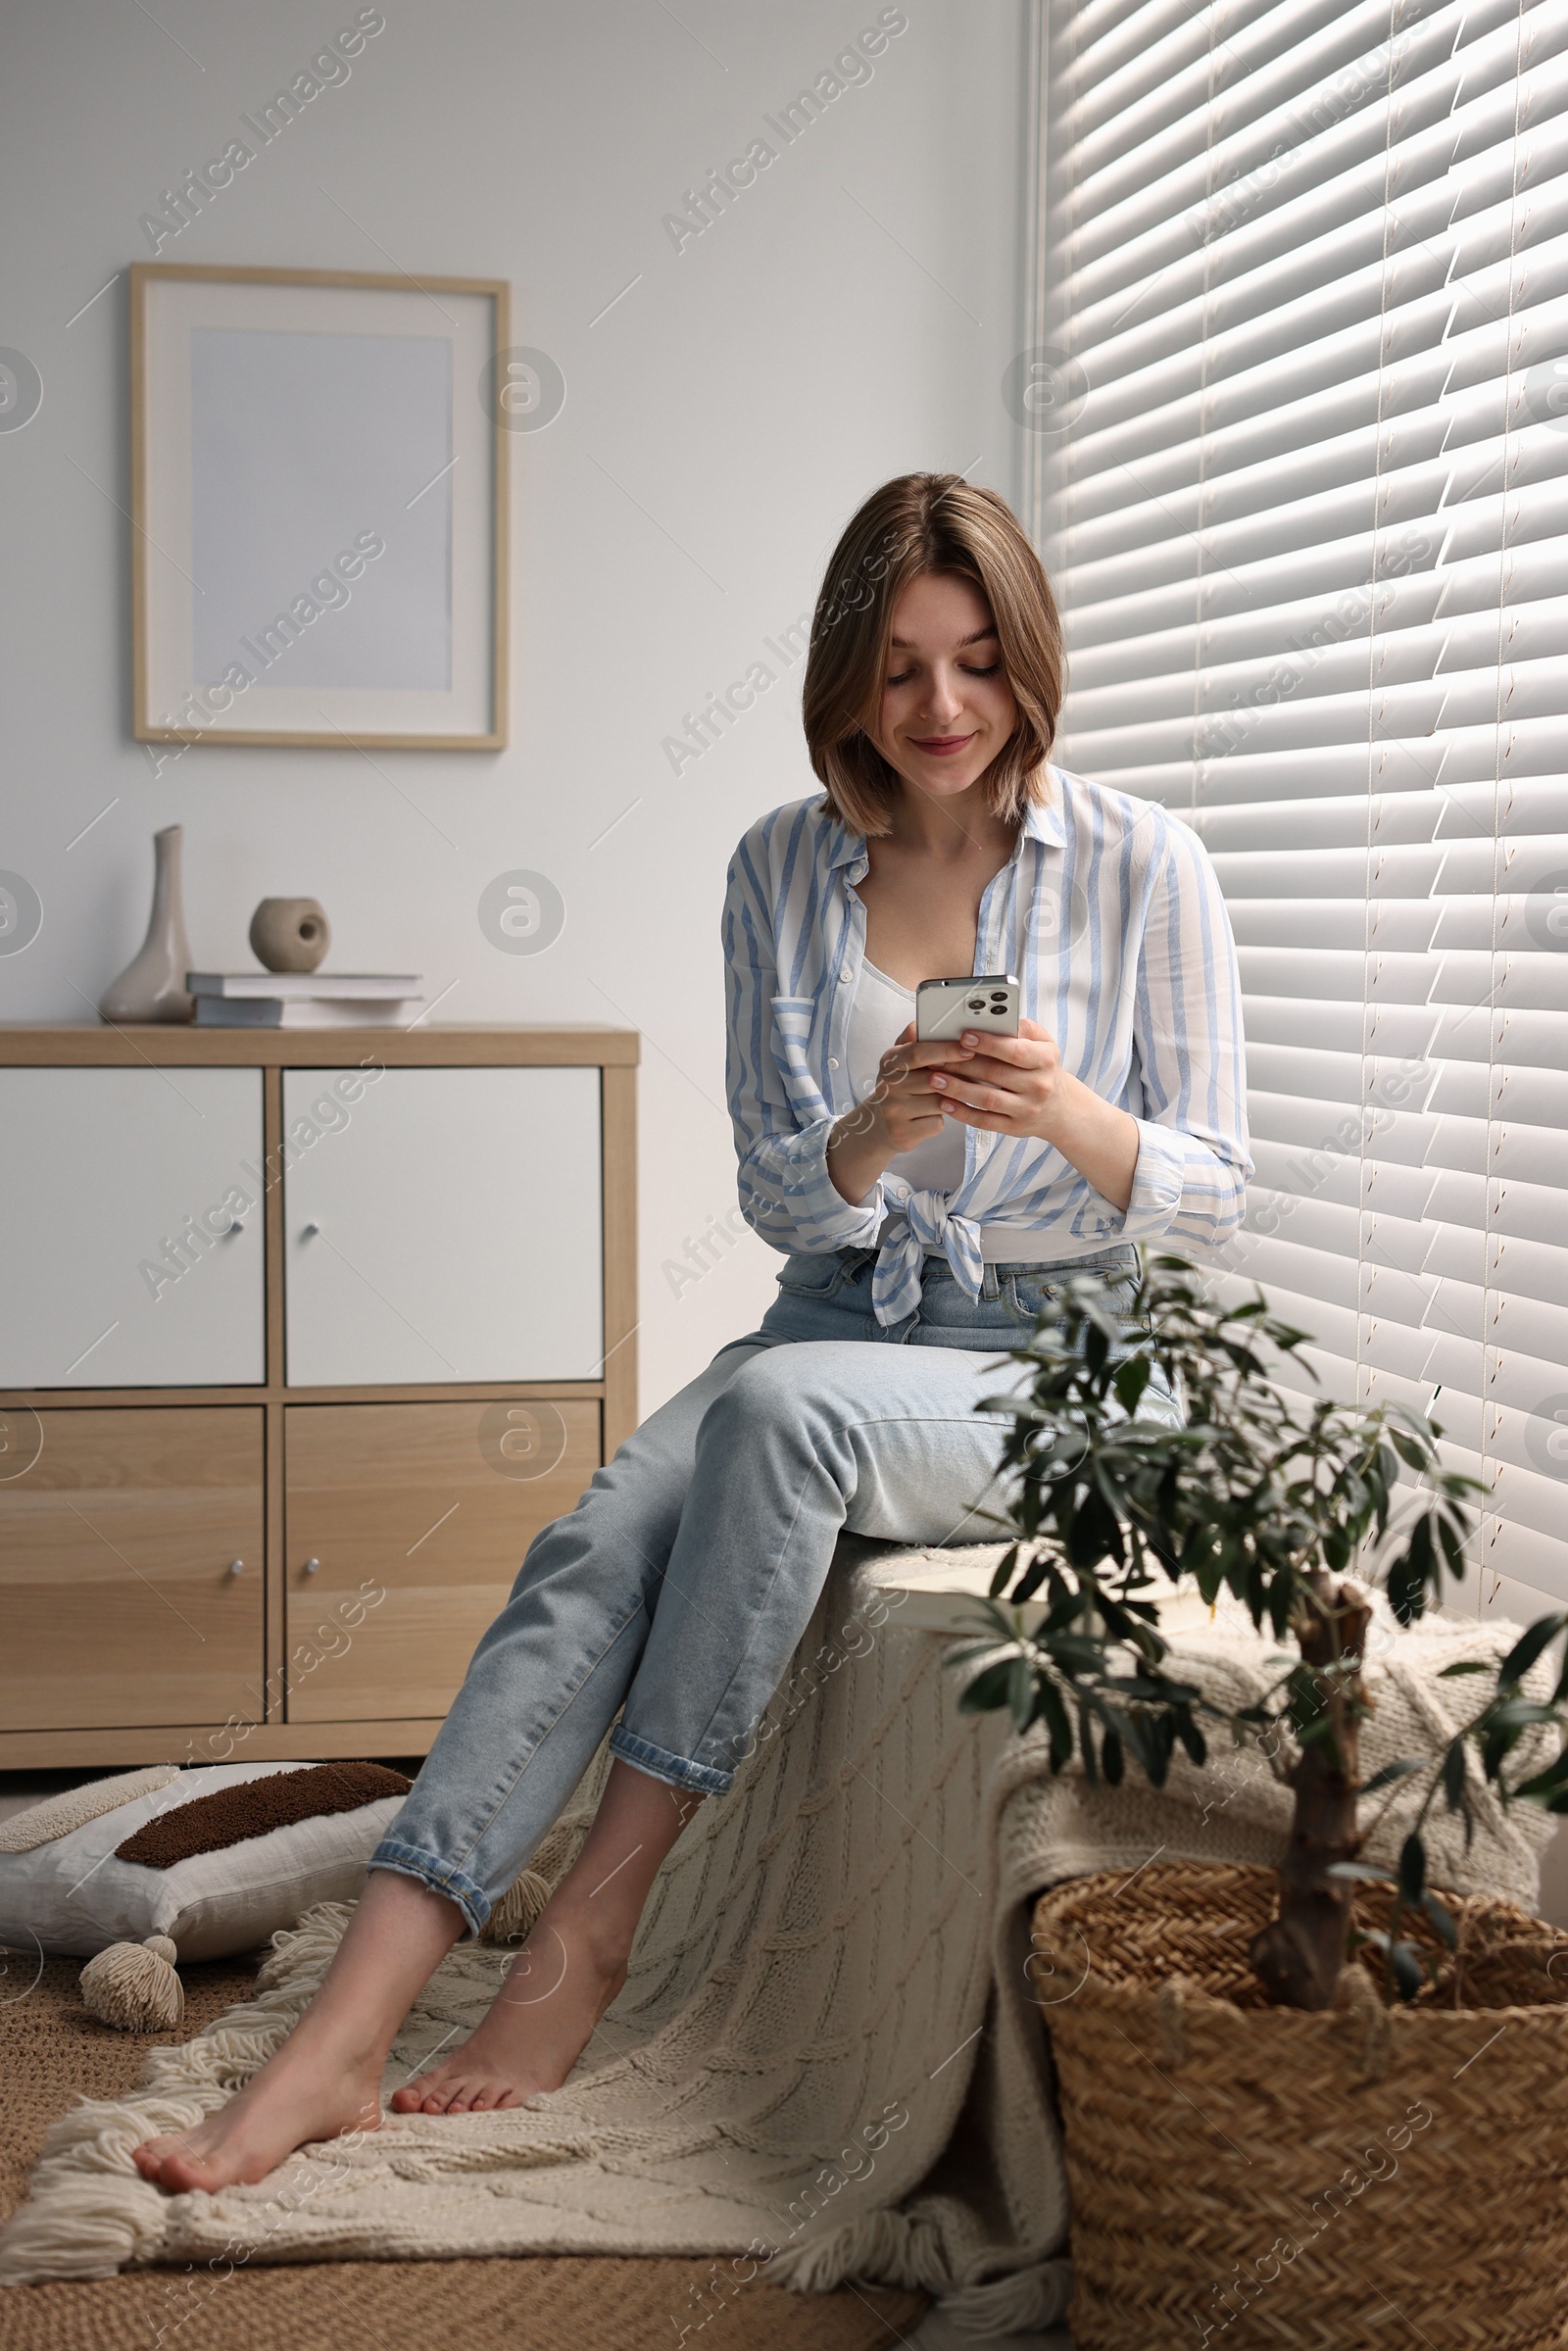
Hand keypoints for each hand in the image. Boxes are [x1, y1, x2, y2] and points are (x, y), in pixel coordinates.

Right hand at [826, 1022, 967, 1202]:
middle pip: (932, 1079)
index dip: (945, 1050)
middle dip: (957, 1077)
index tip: (968, 1049)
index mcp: (889, 1062)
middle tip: (977, 1073)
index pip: (917, 1053)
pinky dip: (942, 1119)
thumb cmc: (899, 1088)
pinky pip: (936, 1124)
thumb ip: (912, 1040)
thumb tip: (920, 1023)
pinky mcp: (902, 1134)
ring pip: (938, 1102)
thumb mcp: (900, 1061)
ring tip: (956, 1095)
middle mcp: (887, 1086)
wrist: (878, 1127)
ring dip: (952, 1099)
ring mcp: (893, 1112)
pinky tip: (938, 1115)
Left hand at [928, 1017, 1141, 1212]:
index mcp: (1045, 1060)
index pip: (1015, 1050)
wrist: (1060, 1109)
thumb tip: (998, 1017)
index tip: (964, 1036)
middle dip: (963, 1064)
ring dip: (958, 1089)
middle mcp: (1038, 1086)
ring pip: (987, 1099)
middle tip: (936, 1056)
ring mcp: (1026, 1109)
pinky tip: (944, 1103)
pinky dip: (962, 1113)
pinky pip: (985, 1121)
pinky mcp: (1014, 1128)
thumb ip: (1024, 1028)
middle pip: (995, 1074)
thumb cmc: (1043, 1068)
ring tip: (934, 1078)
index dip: (989, 1043)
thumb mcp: (1044, 1044)